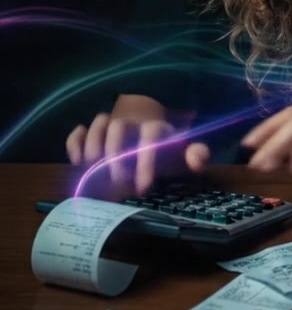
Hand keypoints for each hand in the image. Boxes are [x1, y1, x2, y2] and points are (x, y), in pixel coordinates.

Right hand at [66, 98, 209, 194]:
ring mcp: (110, 125)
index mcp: (156, 128)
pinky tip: (78, 163)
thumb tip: (198, 157)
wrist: (149, 147)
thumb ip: (194, 157)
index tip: (144, 187)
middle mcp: (132, 122)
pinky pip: (77, 132)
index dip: (147, 159)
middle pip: (119, 125)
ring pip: (99, 122)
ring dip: (94, 146)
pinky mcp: (90, 135)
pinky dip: (75, 144)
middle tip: (119, 183)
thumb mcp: (182, 159)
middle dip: (117, 154)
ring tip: (95, 171)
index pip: (151, 133)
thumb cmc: (166, 156)